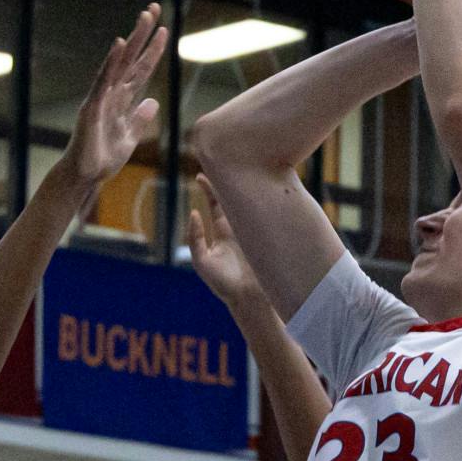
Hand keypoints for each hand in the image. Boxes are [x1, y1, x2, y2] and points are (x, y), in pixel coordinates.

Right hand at [62, 5, 165, 185]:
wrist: (85, 176)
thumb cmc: (103, 157)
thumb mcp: (130, 136)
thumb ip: (140, 118)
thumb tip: (152, 102)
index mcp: (123, 99)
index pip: (141, 68)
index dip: (153, 49)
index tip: (164, 29)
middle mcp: (111, 92)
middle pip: (131, 58)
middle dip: (143, 34)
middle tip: (154, 8)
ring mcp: (101, 97)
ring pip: (119, 63)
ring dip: (132, 40)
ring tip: (144, 19)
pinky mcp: (92, 107)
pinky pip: (104, 80)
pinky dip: (111, 62)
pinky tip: (119, 44)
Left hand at [186, 174, 265, 311]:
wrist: (250, 299)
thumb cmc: (224, 284)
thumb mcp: (202, 261)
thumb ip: (195, 238)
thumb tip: (194, 212)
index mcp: (223, 233)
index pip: (215, 205)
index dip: (209, 189)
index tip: (201, 174)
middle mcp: (239, 228)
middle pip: (233, 198)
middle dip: (228, 180)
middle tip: (223, 160)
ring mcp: (255, 230)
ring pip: (250, 202)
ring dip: (245, 187)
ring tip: (240, 168)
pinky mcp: (267, 235)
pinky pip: (265, 214)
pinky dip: (264, 200)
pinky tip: (261, 187)